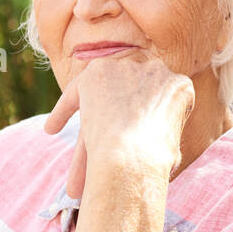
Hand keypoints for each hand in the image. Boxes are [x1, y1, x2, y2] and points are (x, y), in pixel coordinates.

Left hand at [43, 56, 194, 200]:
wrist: (132, 153)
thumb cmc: (156, 163)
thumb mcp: (172, 150)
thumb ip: (163, 140)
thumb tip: (161, 156)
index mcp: (180, 88)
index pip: (157, 100)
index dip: (141, 119)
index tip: (131, 136)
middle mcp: (155, 71)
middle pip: (127, 101)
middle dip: (112, 124)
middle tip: (100, 152)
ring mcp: (127, 68)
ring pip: (101, 100)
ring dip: (87, 129)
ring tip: (74, 161)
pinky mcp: (98, 71)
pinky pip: (76, 92)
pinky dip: (63, 111)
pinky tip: (52, 128)